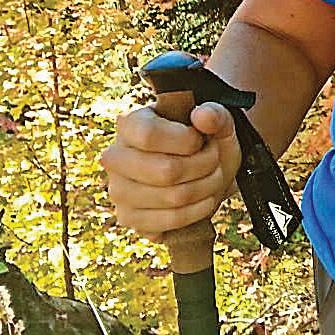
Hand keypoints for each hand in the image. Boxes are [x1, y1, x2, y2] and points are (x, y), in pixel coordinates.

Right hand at [103, 102, 241, 240]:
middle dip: (204, 166)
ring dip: (207, 187)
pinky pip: (171, 220)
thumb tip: (202, 116)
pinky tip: (204, 198)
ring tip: (212, 176)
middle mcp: (115, 157)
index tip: (201, 140)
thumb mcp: (218, 124)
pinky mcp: (128, 218)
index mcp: (131, 124)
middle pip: (166, 171)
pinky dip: (198, 210)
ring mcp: (118, 190)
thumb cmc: (206, 144)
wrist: (205, 176)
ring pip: (173, 197)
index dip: (186, 140)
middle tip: (214, 159)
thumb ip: (216, 114)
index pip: (149, 135)